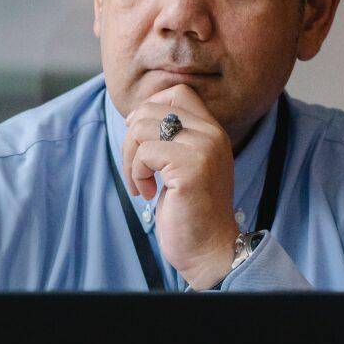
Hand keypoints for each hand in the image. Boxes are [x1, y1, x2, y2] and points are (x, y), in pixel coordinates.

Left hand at [121, 84, 240, 289]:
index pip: (177, 93)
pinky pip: (145, 154)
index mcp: (212, 131)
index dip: (149, 111)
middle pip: (151, 110)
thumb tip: (134, 116)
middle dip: (131, 140)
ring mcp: (203, 149)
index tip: (142, 143)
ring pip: (141, 129)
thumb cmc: (189, 211)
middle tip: (137, 171)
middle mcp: (211, 134)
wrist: (209, 249)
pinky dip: (136, 176)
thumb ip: (170, 138)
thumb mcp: (182, 165)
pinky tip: (149, 194)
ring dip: (130, 161)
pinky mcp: (190, 167)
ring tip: (142, 185)